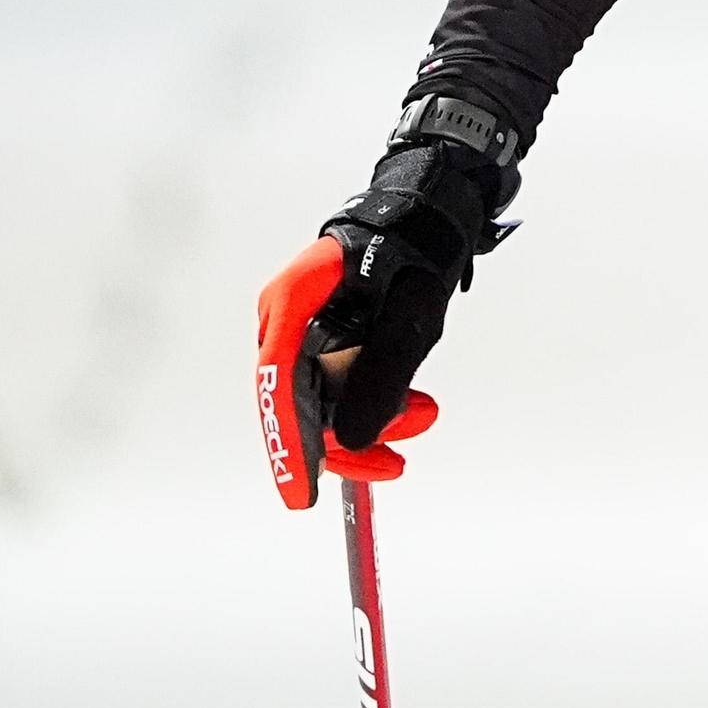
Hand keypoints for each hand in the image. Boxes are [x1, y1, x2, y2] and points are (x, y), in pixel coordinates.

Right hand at [251, 128, 511, 510]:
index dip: (291, 443)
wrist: (427, 214)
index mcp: (293, 301)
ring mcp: (301, 331)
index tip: (300, 494)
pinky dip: (374, 401)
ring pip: (323, 400)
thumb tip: (353, 439)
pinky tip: (411, 406)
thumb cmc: (414, 247)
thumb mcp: (411, 313)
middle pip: (299, 402)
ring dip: (373, 419)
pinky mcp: (323, 341)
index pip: (280, 385)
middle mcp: (285, 320)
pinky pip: (338, 386)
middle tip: (396, 462)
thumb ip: (381, 373)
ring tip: (423, 414)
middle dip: (350, 438)